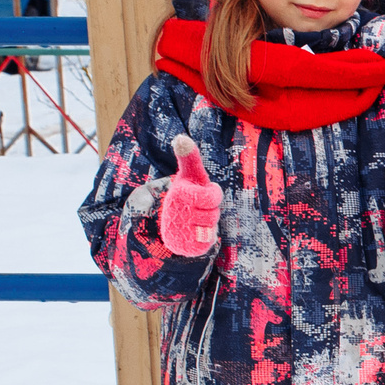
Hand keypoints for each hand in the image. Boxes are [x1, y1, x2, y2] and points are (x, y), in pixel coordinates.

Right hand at [158, 134, 221, 257]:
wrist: (171, 222)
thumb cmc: (187, 193)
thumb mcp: (190, 175)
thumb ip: (189, 157)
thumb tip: (181, 138)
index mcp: (179, 193)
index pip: (212, 197)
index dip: (213, 194)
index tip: (205, 190)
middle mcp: (176, 211)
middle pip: (214, 214)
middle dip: (211, 210)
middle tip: (200, 206)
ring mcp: (179, 230)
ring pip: (211, 228)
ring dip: (208, 223)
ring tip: (195, 217)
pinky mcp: (183, 246)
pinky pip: (206, 243)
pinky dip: (205, 238)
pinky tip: (195, 232)